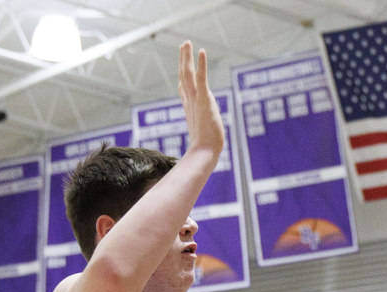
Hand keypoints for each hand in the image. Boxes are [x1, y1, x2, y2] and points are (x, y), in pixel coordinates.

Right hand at [177, 41, 224, 161]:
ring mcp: (196, 100)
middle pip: (183, 77)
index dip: (182, 79)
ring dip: (187, 57)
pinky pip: (201, 78)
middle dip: (183, 61)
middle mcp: (190, 102)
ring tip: (187, 43)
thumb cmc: (205, 150)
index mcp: (190, 110)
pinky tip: (201, 51)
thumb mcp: (202, 137)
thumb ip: (200, 133)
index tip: (181, 70)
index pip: (184, 91)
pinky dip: (201, 64)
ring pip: (188, 74)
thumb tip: (199, 139)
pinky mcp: (204, 99)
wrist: (204, 153)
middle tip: (183, 46)